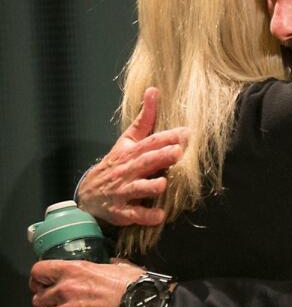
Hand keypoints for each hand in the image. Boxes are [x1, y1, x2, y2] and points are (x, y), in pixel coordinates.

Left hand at [29, 260, 145, 306]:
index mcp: (75, 270)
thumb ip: (105, 266)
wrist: (145, 306)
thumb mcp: (119, 267)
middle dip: (46, 306)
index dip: (37, 281)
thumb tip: (108, 265)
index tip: (41, 286)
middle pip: (38, 300)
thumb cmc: (136, 286)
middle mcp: (66, 290)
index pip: (39, 271)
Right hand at [77, 87, 187, 225]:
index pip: (150, 142)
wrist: (89, 195)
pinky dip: (146, 216)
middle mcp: (127, 171)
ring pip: (137, 188)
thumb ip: (144, 119)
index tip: (186, 132)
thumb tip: (153, 90)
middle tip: (178, 152)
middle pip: (144, 162)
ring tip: (163, 184)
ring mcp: (123, 191)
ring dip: (150, 186)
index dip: (167, 137)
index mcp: (131, 153)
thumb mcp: (127, 140)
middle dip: (160, 157)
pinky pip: (134, 214)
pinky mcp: (122, 211)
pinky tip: (159, 216)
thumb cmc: (116, 164)